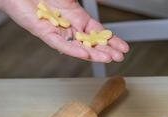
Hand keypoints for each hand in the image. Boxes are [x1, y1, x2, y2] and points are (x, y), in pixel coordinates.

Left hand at [0, 0, 128, 61]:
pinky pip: (61, 44)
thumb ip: (80, 10)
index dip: (111, 40)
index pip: (97, 32)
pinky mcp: (44, 33)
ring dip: (94, 54)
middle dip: (106, 50)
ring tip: (108, 59)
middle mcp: (68, 27)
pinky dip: (74, 50)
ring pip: (79, 47)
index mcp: (76, 17)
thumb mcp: (69, 0)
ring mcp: (57, 32)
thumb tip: (97, 16)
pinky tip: (86, 54)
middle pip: (91, 42)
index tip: (123, 48)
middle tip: (119, 57)